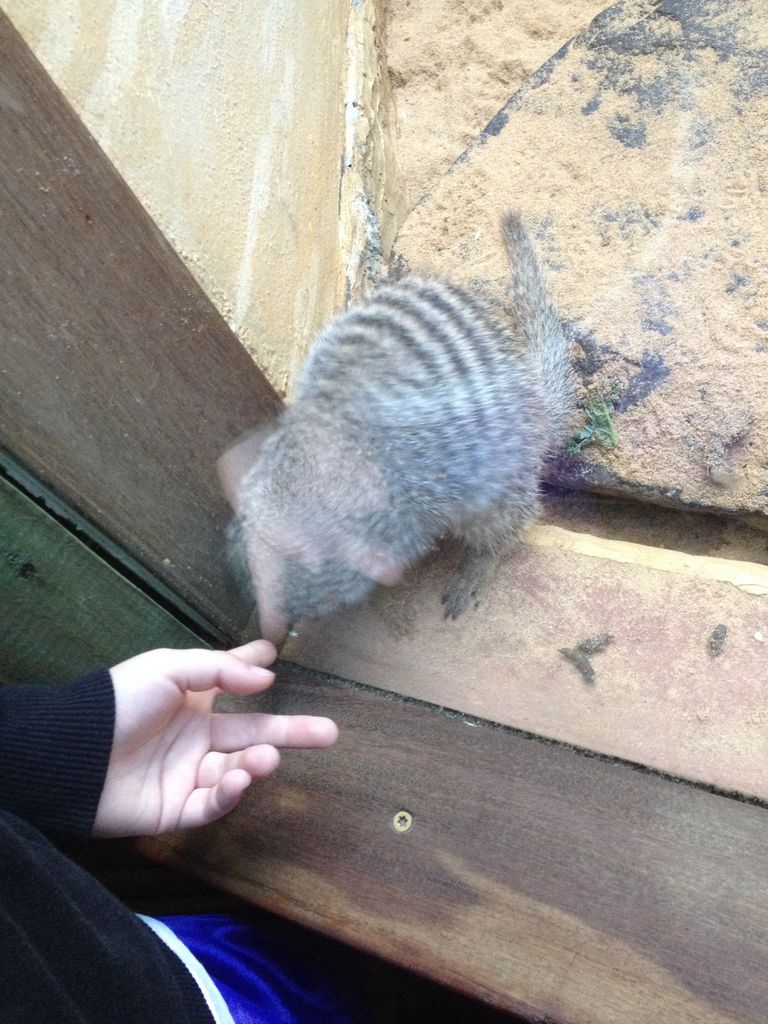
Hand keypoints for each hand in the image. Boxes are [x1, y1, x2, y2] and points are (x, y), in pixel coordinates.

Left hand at [93, 641, 337, 837]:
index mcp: (191, 699)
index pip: (231, 682)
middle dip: (292, 732)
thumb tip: (267, 676)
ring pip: (236, 771)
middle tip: (330, 733)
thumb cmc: (117, 703)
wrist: (72, 754)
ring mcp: (188, 773)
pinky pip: (211, 804)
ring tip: (264, 759)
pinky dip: (228, 794)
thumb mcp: (167, 668)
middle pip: (253, 732)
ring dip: (255, 764)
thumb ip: (219, 670)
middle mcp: (195, 736)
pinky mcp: (176, 809)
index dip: (252, 669)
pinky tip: (236, 779)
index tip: (277, 656)